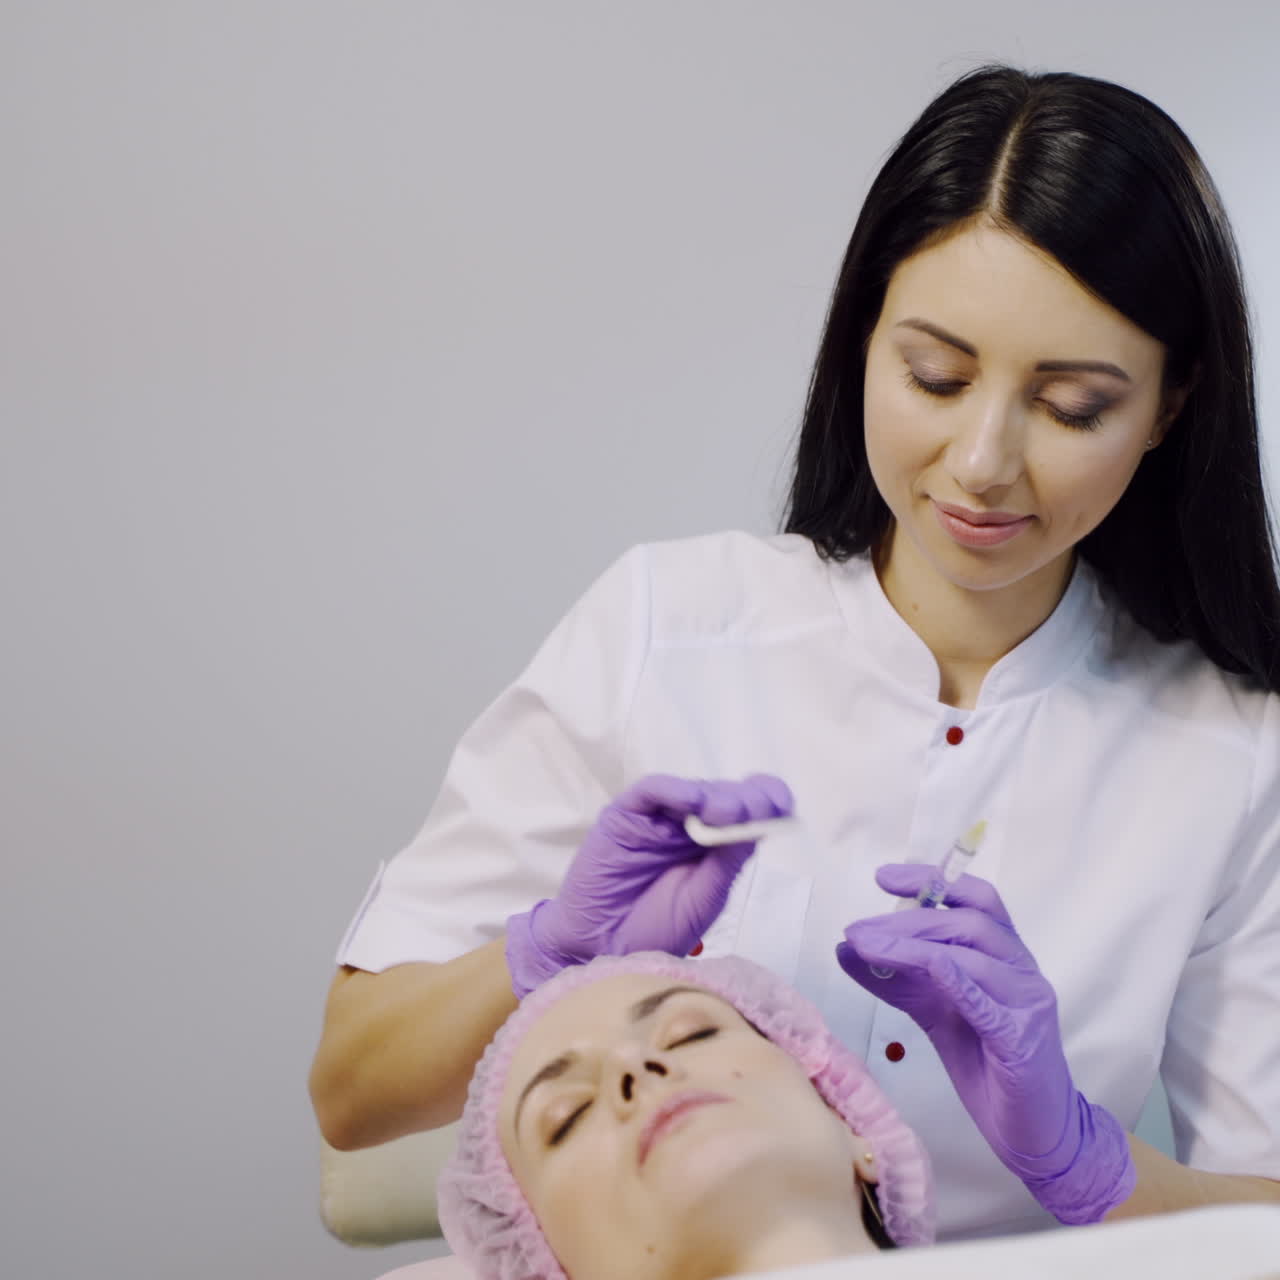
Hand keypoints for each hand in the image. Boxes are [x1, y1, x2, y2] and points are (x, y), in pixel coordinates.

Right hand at [506, 773, 792, 996]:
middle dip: (744, 800)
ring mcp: (657, 818)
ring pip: (691, 790)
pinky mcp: (624, 815)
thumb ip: (727, 862)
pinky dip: (672, 790)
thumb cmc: (655, 928)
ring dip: (714, 795)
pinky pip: (650, 792)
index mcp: (713, 844)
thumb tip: (760, 824)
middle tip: (756, 810)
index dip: (765, 800)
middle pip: (723, 796)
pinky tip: (691, 800)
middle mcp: (688, 824)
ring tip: (727, 811)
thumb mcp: (704, 899)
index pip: (746, 810)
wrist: (602, 949)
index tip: (783, 806)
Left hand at [836, 864, 1134, 1224]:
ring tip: (867, 947)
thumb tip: (846, 947)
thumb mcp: (933, 1012)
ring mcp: (1027, 1003)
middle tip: (858, 929)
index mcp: (1004, 956)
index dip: (932, 880)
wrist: (1033, 1131)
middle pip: (968, 922)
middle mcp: (1021, 970)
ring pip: (973, 955)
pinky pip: (988, 1002)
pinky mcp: (1022, 1040)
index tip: (883, 877)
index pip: (976, 899)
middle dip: (907, 919)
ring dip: (913, 945)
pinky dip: (955, 978)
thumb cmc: (986, 1065)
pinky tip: (925, 966)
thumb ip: (896, 979)